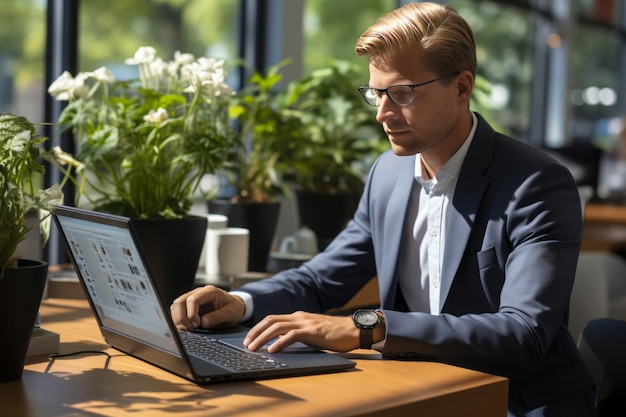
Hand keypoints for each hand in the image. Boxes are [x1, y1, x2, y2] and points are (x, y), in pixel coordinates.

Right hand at [170, 285, 245, 330]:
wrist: (235, 306)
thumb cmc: (233, 308)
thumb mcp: (230, 313)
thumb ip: (218, 317)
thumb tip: (203, 322)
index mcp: (209, 292)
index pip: (192, 299)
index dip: (192, 314)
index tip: (197, 325)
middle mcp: (198, 293)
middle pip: (180, 302)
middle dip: (182, 318)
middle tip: (191, 329)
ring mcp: (192, 298)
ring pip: (176, 306)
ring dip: (179, 320)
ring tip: (189, 330)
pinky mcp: (189, 306)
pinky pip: (177, 311)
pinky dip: (179, 320)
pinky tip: (187, 328)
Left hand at [243, 311, 359, 352]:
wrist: (353, 329)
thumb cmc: (335, 333)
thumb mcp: (312, 331)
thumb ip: (298, 334)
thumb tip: (281, 343)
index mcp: (298, 316)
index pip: (272, 319)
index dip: (258, 328)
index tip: (249, 339)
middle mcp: (299, 316)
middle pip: (270, 320)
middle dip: (255, 332)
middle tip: (246, 344)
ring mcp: (305, 322)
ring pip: (277, 327)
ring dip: (262, 337)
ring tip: (253, 348)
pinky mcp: (312, 331)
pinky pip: (291, 335)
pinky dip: (279, 342)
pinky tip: (272, 351)